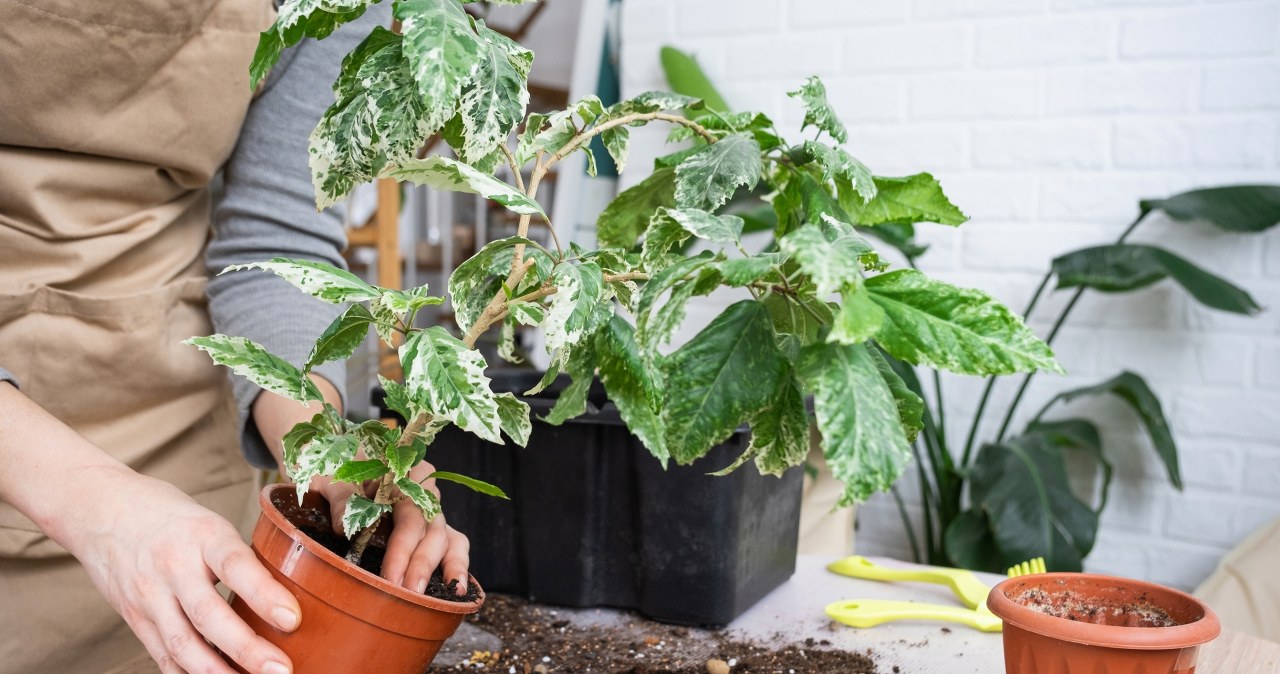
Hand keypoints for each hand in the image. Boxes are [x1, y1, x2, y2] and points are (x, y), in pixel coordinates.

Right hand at [65, 465, 298, 673]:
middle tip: (280, 669)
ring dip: (218, 673)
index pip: (235, 565)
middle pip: (207, 615)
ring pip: (182, 643)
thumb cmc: (172, 517)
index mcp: (202, 535)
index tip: (293, 619)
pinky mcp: (134, 618)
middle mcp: (172, 566)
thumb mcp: (210, 523)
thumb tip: (284, 598)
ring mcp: (149, 595)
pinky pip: (163, 654)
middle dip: (246, 648)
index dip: (264, 594)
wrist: (103, 509)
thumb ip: (239, 559)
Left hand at [312, 460, 470, 594]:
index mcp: (405, 473)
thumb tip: (345, 527)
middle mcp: (424, 492)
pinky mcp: (431, 529)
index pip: (411, 514)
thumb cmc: (335, 469)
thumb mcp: (331, 477)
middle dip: (422, 565)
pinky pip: (453, 545)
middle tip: (408, 595)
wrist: (337, 466)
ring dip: (446, 568)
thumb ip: (341, 496)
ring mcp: (430, 511)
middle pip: (432, 530)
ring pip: (449, 539)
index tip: (391, 576)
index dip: (403, 548)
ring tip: (445, 596)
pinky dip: (457, 565)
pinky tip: (456, 589)